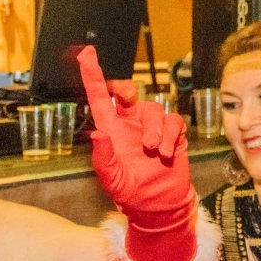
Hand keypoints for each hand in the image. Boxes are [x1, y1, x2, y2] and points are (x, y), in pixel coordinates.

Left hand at [77, 46, 196, 260]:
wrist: (159, 206)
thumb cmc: (130, 193)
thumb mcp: (111, 180)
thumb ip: (103, 158)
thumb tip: (97, 133)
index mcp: (111, 130)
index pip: (99, 97)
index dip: (92, 75)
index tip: (86, 54)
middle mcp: (130, 124)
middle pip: (128, 92)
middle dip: (126, 90)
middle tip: (125, 98)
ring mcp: (152, 128)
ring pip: (154, 108)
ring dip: (153, 128)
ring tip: (153, 151)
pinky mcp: (173, 135)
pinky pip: (174, 121)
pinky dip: (170, 136)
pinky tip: (165, 154)